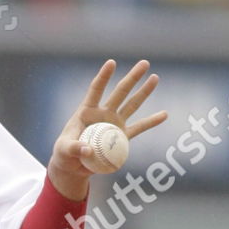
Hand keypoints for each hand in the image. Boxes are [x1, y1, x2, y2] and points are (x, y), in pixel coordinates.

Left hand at [47, 58, 166, 200]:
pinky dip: (151, 122)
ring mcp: (114, 124)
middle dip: (132, 78)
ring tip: (155, 77)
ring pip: (132, 106)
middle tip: (145, 63)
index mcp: (87, 111)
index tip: (112, 62)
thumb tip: (89, 151)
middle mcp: (103, 114)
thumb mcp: (63, 151)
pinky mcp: (121, 137)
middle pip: (120, 93)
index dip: (103, 77)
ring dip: (144, 92)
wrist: (73, 166)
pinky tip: (164, 114)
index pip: (96, 90)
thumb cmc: (64, 154)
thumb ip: (74, 149)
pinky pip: (139, 129)